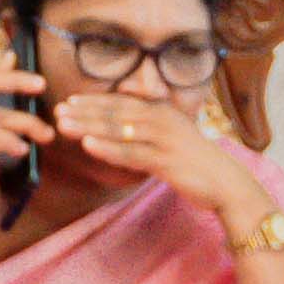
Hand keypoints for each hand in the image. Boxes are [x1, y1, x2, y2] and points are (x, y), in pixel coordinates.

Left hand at [50, 82, 267, 231]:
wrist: (225, 182)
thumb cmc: (195, 160)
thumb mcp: (173, 134)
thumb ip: (148, 124)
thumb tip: (124, 110)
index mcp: (163, 110)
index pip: (122, 102)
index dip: (95, 101)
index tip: (70, 101)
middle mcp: (162, 119)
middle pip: (116, 112)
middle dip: (85, 112)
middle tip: (58, 111)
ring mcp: (164, 139)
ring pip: (120, 130)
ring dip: (89, 127)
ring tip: (64, 126)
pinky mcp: (165, 161)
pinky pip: (131, 153)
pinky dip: (108, 148)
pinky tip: (88, 146)